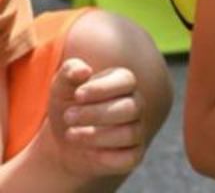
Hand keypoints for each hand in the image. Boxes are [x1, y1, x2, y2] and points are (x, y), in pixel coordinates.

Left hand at [47, 58, 149, 178]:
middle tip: (68, 116)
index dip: (102, 89)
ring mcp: (137, 130)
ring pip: (129, 134)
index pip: (127, 81)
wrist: (64, 141)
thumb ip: (70, 73)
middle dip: (96, 114)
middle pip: (130, 108)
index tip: (77, 95)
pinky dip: (105, 157)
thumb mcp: (62, 88)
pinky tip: (87, 152)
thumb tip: (83, 71)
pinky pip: (128, 158)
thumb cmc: (68, 107)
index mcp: (123, 83)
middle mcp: (135, 105)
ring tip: (70, 134)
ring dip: (96, 135)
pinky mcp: (133, 154)